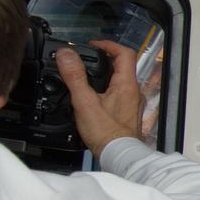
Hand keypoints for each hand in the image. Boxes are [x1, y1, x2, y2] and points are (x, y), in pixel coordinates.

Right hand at [56, 40, 143, 158]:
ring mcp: (132, 102)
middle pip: (122, 65)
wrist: (119, 155)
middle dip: (104, 58)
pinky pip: (119, 93)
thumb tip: (66, 54)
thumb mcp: (85, 101)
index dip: (108, 44)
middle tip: (86, 58)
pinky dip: (106, 88)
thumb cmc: (106, 133)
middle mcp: (134, 91)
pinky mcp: (128, 113)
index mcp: (127, 84)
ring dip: (104, 74)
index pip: (124, 53)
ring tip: (86, 75)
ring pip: (120, 80)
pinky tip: (93, 96)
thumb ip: (75, 76)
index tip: (92, 45)